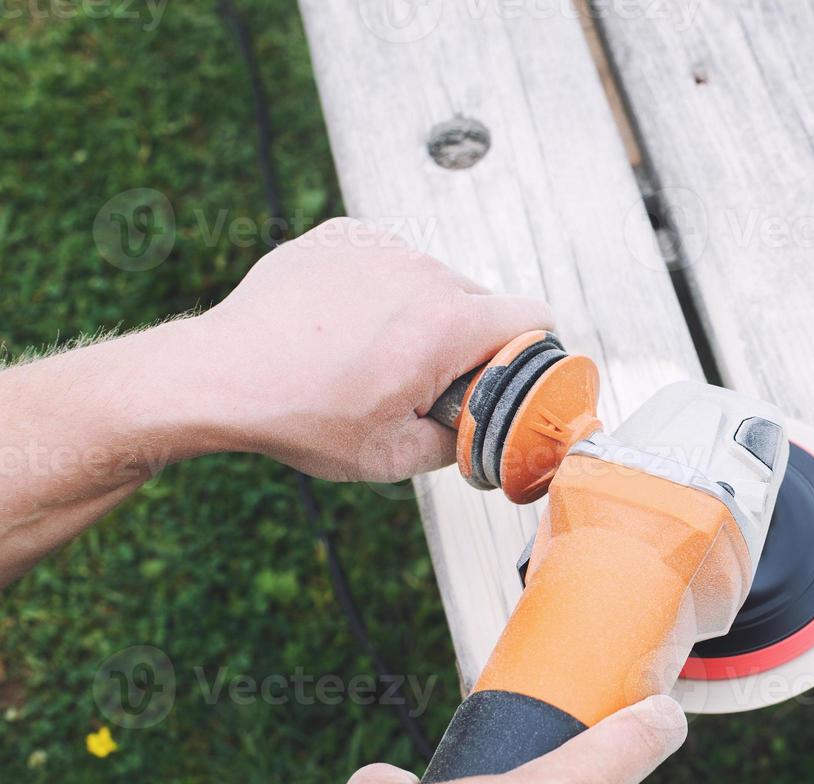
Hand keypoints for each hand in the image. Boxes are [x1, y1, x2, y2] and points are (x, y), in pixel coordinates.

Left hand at [184, 216, 552, 480]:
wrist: (218, 376)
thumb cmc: (303, 418)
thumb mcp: (394, 458)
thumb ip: (461, 441)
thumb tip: (485, 431)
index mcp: (447, 326)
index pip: (535, 318)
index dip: (529, 352)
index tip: (498, 379)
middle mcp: (423, 272)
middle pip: (483, 301)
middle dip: (468, 340)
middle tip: (421, 382)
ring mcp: (380, 247)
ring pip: (434, 280)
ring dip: (422, 314)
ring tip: (370, 354)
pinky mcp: (343, 235)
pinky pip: (389, 262)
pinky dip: (380, 290)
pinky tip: (343, 326)